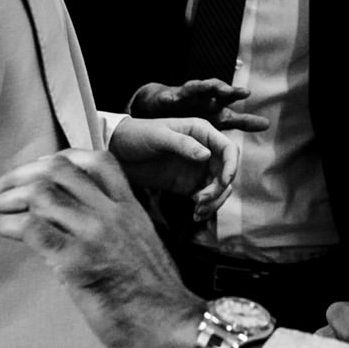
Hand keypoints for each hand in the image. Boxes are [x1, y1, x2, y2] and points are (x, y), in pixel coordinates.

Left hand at [0, 150, 202, 347]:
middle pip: (58, 170)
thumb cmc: (156, 299)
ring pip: (40, 194)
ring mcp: (95, 235)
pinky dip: (1, 224)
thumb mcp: (140, 248)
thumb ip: (113, 231)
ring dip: (4, 201)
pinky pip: (31, 229)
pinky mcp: (77, 262)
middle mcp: (113, 212)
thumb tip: (75, 230)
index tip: (35, 172)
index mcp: (131, 207)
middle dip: (20, 175)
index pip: (96, 160)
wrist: (171, 328)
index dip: (58, 159)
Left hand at [109, 115, 238, 214]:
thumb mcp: (159, 136)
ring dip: (214, 201)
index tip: (224, 182)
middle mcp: (204, 150)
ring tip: (197, 209)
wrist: (117, 152)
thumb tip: (206, 156)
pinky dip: (206, 208)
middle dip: (219, 189)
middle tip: (201, 199)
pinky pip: (206, 198)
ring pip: (220, 188)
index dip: (231, 165)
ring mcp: (197, 169)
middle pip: (226, 172)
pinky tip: (195, 215)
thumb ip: (183, 144)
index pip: (228, 148)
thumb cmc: (137, 136)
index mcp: (201, 132)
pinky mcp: (188, 185)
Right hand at [128, 78, 271, 134]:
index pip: (228, 96)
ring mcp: (185, 95)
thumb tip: (267, 124)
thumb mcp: (220, 118)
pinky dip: (168, 98)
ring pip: (193, 88)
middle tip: (227, 90)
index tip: (247, 92)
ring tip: (204, 87)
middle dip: (220, 87)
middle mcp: (202, 95)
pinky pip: (167, 98)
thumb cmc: (197, 111)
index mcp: (215, 100)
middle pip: (213, 88)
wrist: (167, 105)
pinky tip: (169, 99)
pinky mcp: (167, 99)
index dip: (237, 93)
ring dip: (199, 87)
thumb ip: (242, 121)